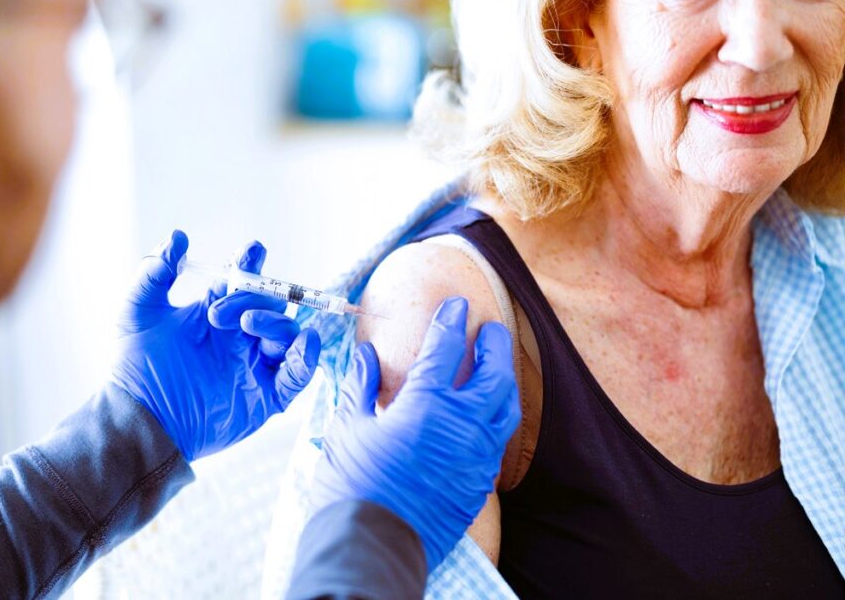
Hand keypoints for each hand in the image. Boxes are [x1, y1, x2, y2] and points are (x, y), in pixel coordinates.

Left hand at [111, 230, 320, 461]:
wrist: (139, 418)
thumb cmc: (135, 368)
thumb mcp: (137, 313)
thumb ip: (154, 272)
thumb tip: (178, 237)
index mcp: (217, 313)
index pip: (244, 281)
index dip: (251, 264)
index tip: (251, 253)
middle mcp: (241, 337)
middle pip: (271, 303)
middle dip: (254, 299)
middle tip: (218, 313)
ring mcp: (256, 365)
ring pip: (287, 333)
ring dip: (275, 323)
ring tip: (248, 326)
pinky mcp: (266, 397)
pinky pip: (298, 375)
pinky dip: (308, 357)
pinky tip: (304, 342)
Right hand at [310, 297, 519, 569]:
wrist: (372, 547)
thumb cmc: (351, 486)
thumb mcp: (348, 428)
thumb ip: (361, 386)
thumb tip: (367, 355)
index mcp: (426, 404)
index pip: (447, 348)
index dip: (452, 321)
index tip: (457, 306)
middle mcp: (461, 426)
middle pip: (494, 374)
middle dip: (494, 346)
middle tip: (490, 330)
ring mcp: (476, 457)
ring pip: (505, 409)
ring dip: (503, 382)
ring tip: (496, 368)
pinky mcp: (479, 484)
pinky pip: (496, 443)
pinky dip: (495, 420)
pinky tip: (484, 416)